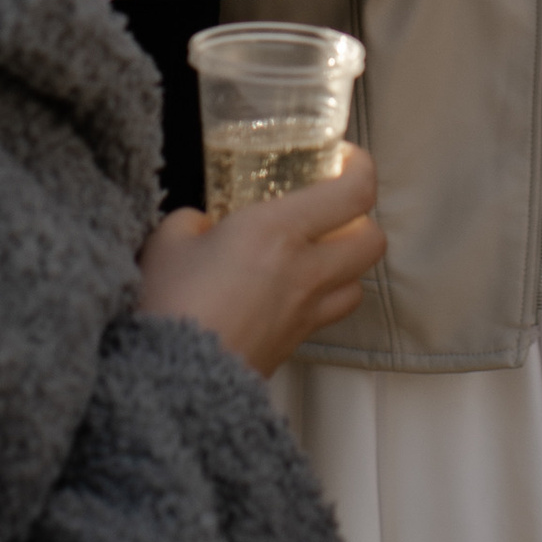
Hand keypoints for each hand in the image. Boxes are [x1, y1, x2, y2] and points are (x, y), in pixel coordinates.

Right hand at [138, 147, 387, 377]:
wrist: (171, 382)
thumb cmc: (169, 305)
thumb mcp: (169, 241)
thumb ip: (193, 221)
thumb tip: (203, 225)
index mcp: (278, 231)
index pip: (354, 193)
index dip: (360, 168)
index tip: (343, 159)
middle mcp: (304, 270)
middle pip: (372, 240)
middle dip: (362, 218)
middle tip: (334, 206)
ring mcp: (304, 313)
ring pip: (358, 282)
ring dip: (347, 263)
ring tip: (318, 251)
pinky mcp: (293, 345)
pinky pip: (328, 315)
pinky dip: (323, 297)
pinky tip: (291, 290)